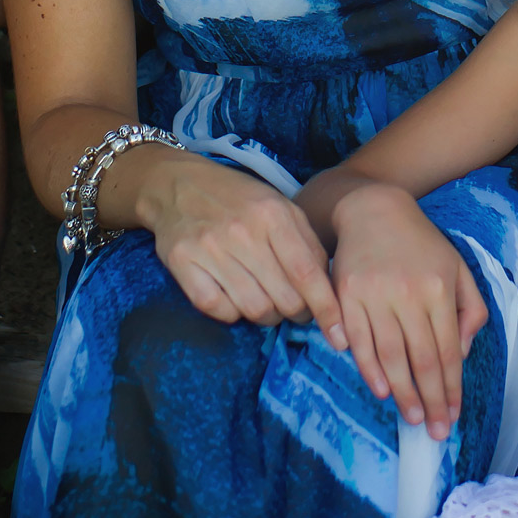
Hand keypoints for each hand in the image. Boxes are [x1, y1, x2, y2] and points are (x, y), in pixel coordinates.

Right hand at [126, 147, 346, 342]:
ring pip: (253, 309)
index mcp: (272, 215)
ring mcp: (209, 248)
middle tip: (295, 307)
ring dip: (267, 315)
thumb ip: (307, 244)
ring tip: (266, 301)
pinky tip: (235, 297)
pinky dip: (232, 312)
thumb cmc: (238, 200)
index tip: (338, 333)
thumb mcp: (281, 208)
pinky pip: (218, 310)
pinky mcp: (181, 263)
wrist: (178, 184)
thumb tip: (328, 290)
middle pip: (283, 299)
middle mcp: (242, 232)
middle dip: (297, 313)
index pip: (306, 273)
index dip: (326, 308)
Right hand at [329, 185, 488, 431]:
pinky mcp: (346, 296)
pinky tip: (381, 390)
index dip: (451, 387)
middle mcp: (408, 294)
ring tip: (413, 418)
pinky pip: (358, 340)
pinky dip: (369, 368)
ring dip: (402, 392)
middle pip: (422, 359)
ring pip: (391, 355)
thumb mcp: (457, 268)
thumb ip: (469, 309)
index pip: (447, 350)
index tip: (453, 414)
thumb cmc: (420, 244)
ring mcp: (375, 295)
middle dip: (431, 399)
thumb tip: (461, 353)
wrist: (372, 210)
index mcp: (439, 289)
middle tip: (435, 430)